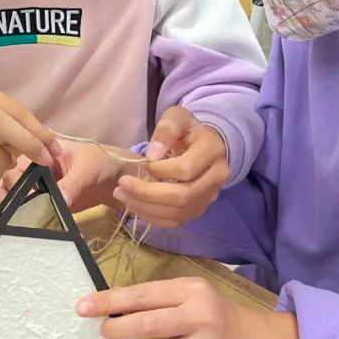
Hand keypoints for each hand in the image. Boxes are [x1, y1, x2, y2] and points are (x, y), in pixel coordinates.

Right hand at [0, 139, 138, 211]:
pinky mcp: (42, 204)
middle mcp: (30, 170)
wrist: (115, 178)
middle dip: (11, 200)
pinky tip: (40, 229)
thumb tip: (59, 201)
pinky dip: (29, 222)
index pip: (14, 167)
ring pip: (12, 201)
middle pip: (6, 185)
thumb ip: (72, 184)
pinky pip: (28, 214)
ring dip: (15, 212)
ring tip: (30, 222)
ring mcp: (35, 188)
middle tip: (28, 212)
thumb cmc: (101, 163)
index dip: (16, 183)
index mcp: (37, 153)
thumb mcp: (87, 169)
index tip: (29, 198)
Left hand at [76, 278, 301, 338]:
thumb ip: (155, 297)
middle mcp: (199, 318)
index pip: (142, 295)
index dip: (109, 301)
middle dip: (115, 330)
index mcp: (192, 291)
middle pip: (145, 325)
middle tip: (107, 332)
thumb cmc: (213, 314)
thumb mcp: (190, 294)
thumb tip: (110, 303)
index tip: (83, 306)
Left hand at [114, 107, 228, 227]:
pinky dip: (152, 217)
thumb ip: (166, 130)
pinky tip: (135, 206)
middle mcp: (216, 177)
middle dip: (147, 193)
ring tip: (123, 196)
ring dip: (146, 208)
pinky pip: (175, 221)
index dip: (160, 170)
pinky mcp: (199, 209)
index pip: (185, 169)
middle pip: (182, 196)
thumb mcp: (177, 117)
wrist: (204, 145)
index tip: (143, 164)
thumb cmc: (187, 129)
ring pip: (178, 213)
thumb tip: (152, 156)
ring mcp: (209, 197)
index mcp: (212, 151)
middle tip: (121, 185)